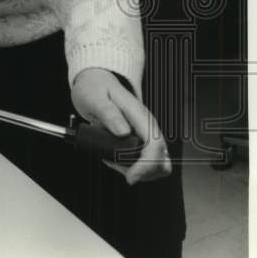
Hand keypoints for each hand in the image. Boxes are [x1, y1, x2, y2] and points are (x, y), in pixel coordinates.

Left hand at [71, 67, 171, 183]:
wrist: (96, 82)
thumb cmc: (94, 88)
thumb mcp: (95, 97)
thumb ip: (108, 113)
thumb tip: (122, 131)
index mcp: (140, 116)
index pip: (155, 146)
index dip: (146, 165)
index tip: (130, 176)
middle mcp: (147, 126)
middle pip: (161, 160)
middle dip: (142, 172)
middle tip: (115, 165)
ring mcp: (145, 134)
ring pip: (157, 164)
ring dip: (137, 171)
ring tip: (112, 160)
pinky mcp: (140, 140)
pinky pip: (145, 161)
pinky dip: (132, 167)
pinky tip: (114, 159)